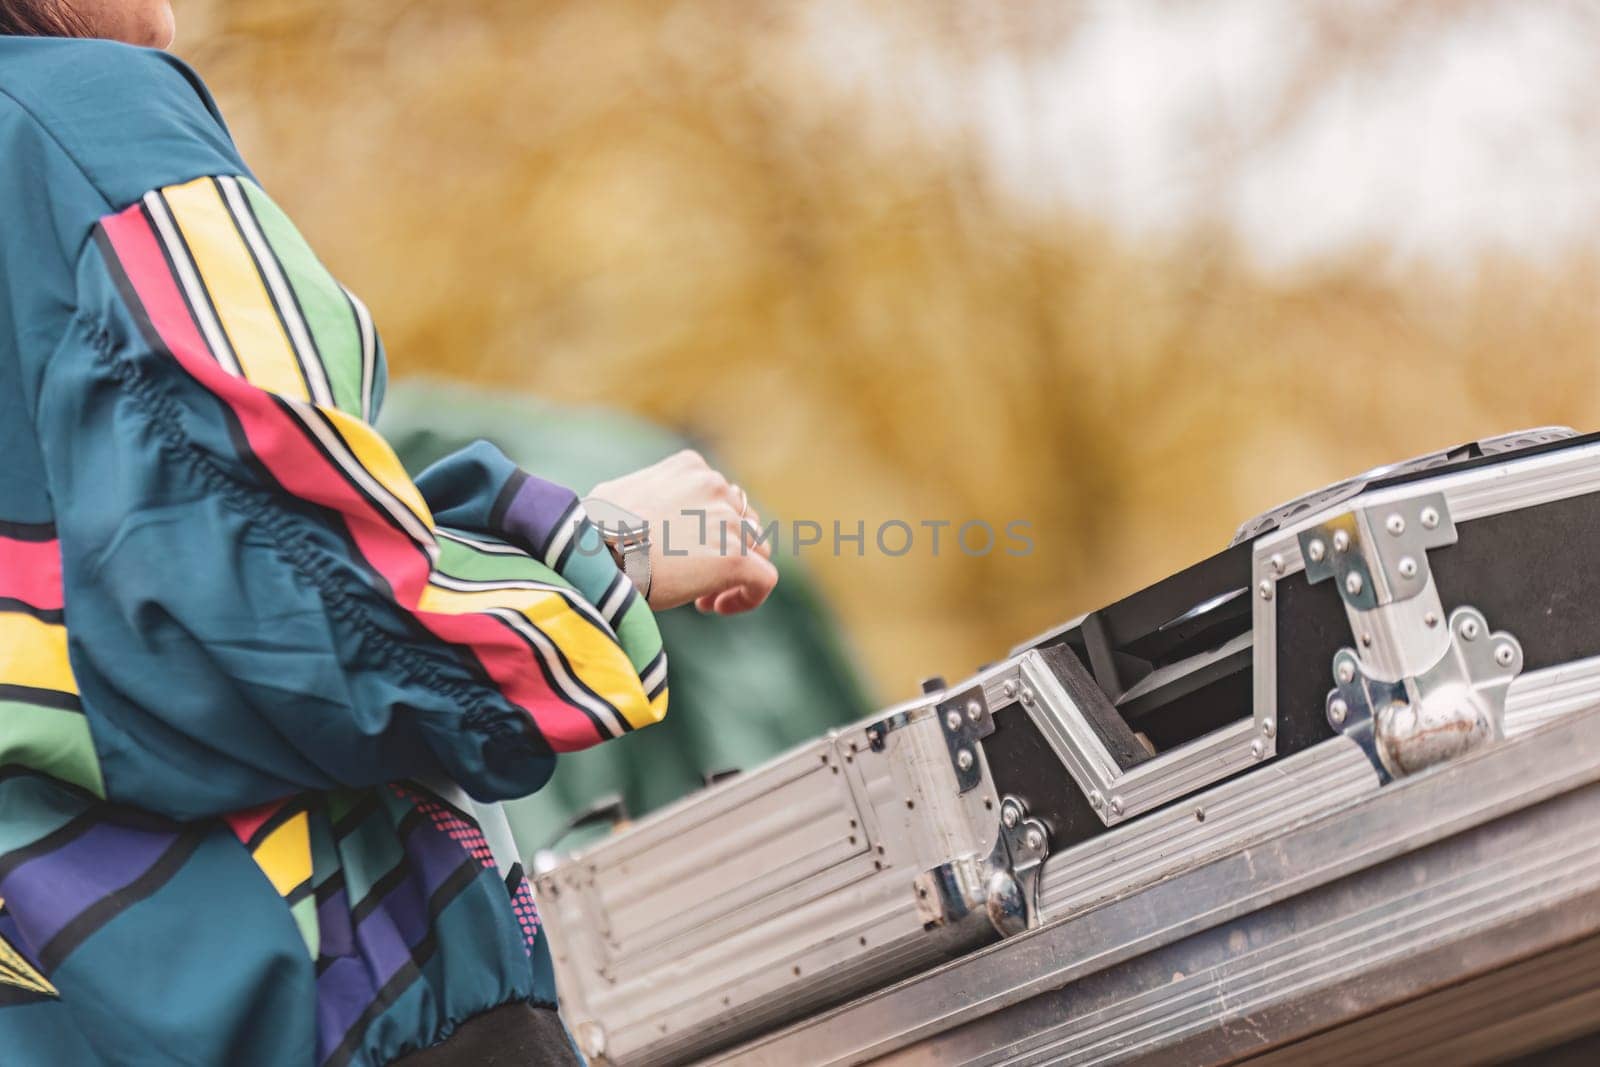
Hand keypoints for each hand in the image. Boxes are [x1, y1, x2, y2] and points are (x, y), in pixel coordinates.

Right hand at [588, 450, 777, 614]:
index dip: (710, 528)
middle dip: (724, 549)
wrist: (594, 557)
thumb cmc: (592, 533)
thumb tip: (644, 516)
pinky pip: (764, 581)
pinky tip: (715, 607)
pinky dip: (748, 597)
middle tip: (694, 578)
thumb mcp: (620, 494)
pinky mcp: (736, 558)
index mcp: (691, 467)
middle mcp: (716, 486)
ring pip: (758, 550)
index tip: (685, 552)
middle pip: (744, 522)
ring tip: (702, 596)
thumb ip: (650, 495)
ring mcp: (728, 521)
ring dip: (735, 574)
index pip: (723, 497)